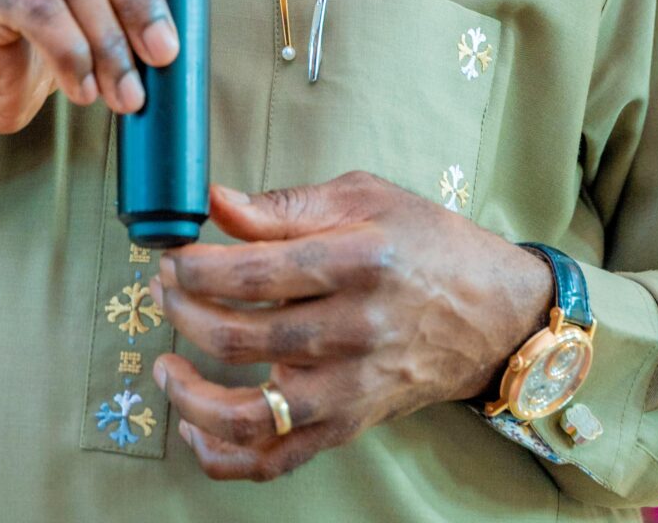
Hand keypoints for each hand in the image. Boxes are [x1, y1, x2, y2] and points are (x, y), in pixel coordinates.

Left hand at [149, 171, 554, 481]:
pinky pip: (275, 459)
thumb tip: (215, 202)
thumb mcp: (363, 197)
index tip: (172, 254)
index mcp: (355, 262)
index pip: (254, 272)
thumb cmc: (426, 243)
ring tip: (166, 362)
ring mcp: (349, 388)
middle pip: (240, 337)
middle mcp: (352, 330)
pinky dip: (224, 456)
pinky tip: (195, 428)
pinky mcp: (347, 425)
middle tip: (165, 288)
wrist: (491, 314)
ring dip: (189, 393)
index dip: (196, 266)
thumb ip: (284, 205)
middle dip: (182, 311)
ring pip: (250, 413)